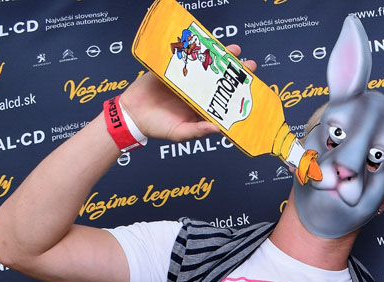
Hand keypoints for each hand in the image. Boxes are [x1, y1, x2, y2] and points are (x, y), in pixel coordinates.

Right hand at [119, 45, 256, 141]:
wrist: (132, 115)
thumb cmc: (157, 128)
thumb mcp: (180, 133)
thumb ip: (198, 131)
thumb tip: (218, 128)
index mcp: (202, 107)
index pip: (223, 98)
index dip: (237, 92)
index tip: (251, 86)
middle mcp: (197, 92)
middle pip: (218, 79)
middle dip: (233, 71)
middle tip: (248, 64)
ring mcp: (185, 79)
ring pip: (205, 66)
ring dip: (219, 57)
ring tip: (233, 50)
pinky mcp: (171, 69)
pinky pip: (184, 58)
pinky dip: (194, 51)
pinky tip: (206, 44)